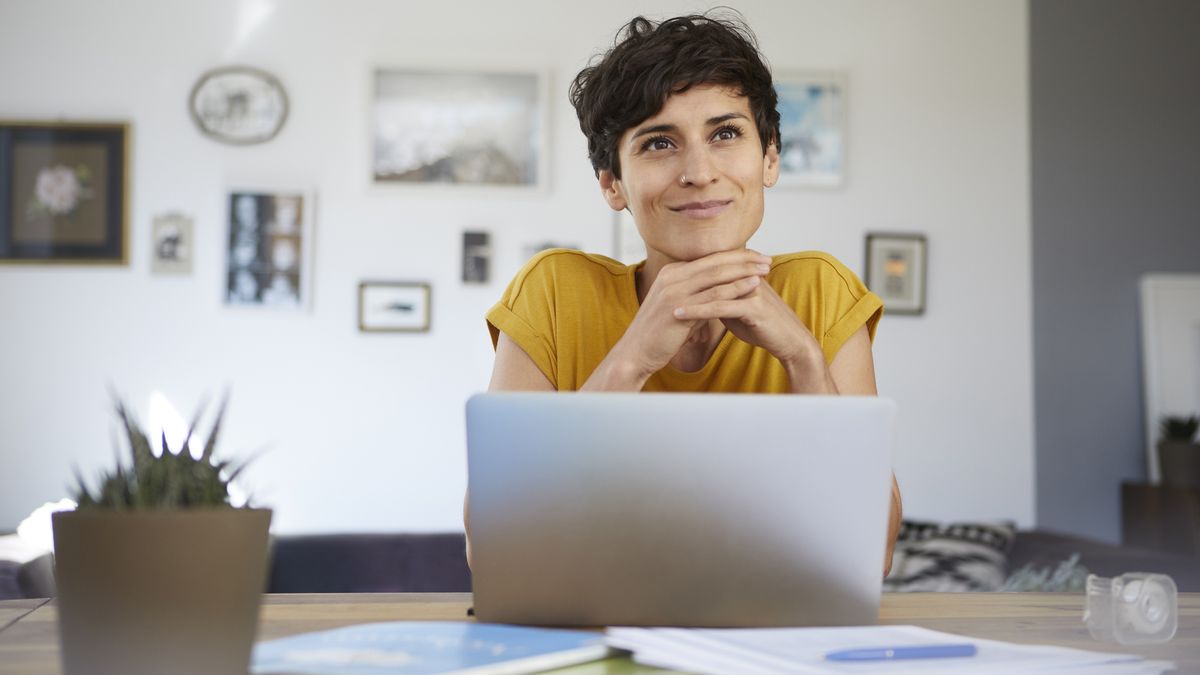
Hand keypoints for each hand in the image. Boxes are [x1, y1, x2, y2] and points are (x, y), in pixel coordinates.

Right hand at [612, 249, 772, 377]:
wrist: (636, 352)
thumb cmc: (658, 333)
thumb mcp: (677, 306)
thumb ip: (694, 295)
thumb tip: (715, 292)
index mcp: (671, 272)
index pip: (708, 259)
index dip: (734, 256)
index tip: (755, 257)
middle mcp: (671, 276)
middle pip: (715, 262)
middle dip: (744, 259)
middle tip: (766, 258)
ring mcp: (674, 290)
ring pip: (716, 275)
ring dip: (744, 271)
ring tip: (766, 269)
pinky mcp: (679, 307)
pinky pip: (714, 295)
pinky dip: (736, 288)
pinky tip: (753, 286)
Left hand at [671, 268, 822, 369]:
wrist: (789, 341)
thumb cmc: (763, 326)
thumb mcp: (737, 309)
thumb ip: (720, 298)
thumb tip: (701, 296)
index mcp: (743, 274)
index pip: (711, 267)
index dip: (688, 273)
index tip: (662, 281)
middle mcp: (747, 276)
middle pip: (709, 273)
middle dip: (682, 281)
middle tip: (655, 287)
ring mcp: (751, 290)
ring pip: (711, 288)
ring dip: (685, 295)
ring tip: (661, 302)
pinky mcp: (754, 307)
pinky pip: (719, 307)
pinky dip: (697, 311)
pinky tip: (679, 315)